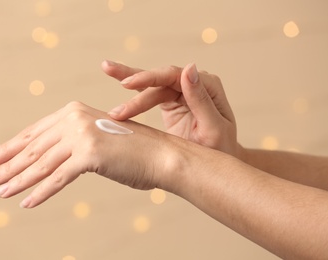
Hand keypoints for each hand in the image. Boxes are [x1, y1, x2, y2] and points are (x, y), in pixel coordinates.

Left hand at [0, 102, 171, 207]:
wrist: (161, 155)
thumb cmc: (131, 151)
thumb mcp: (96, 139)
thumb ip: (72, 143)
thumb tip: (46, 159)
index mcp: (74, 111)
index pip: (34, 133)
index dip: (11, 148)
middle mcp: (75, 118)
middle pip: (34, 148)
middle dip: (8, 166)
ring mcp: (82, 134)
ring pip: (41, 163)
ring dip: (18, 181)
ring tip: (0, 193)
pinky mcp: (90, 153)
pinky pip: (58, 178)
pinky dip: (41, 192)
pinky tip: (26, 202)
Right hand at [102, 61, 239, 156]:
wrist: (218, 161)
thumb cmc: (220, 149)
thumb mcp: (214, 128)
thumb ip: (201, 100)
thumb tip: (188, 67)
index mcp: (208, 87)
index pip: (175, 76)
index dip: (151, 78)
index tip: (128, 86)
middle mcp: (194, 84)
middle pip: (161, 78)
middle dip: (137, 83)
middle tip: (116, 89)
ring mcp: (181, 91)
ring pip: (152, 82)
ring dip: (129, 78)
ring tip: (107, 68)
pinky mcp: (169, 100)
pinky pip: (149, 91)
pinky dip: (133, 88)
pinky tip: (116, 77)